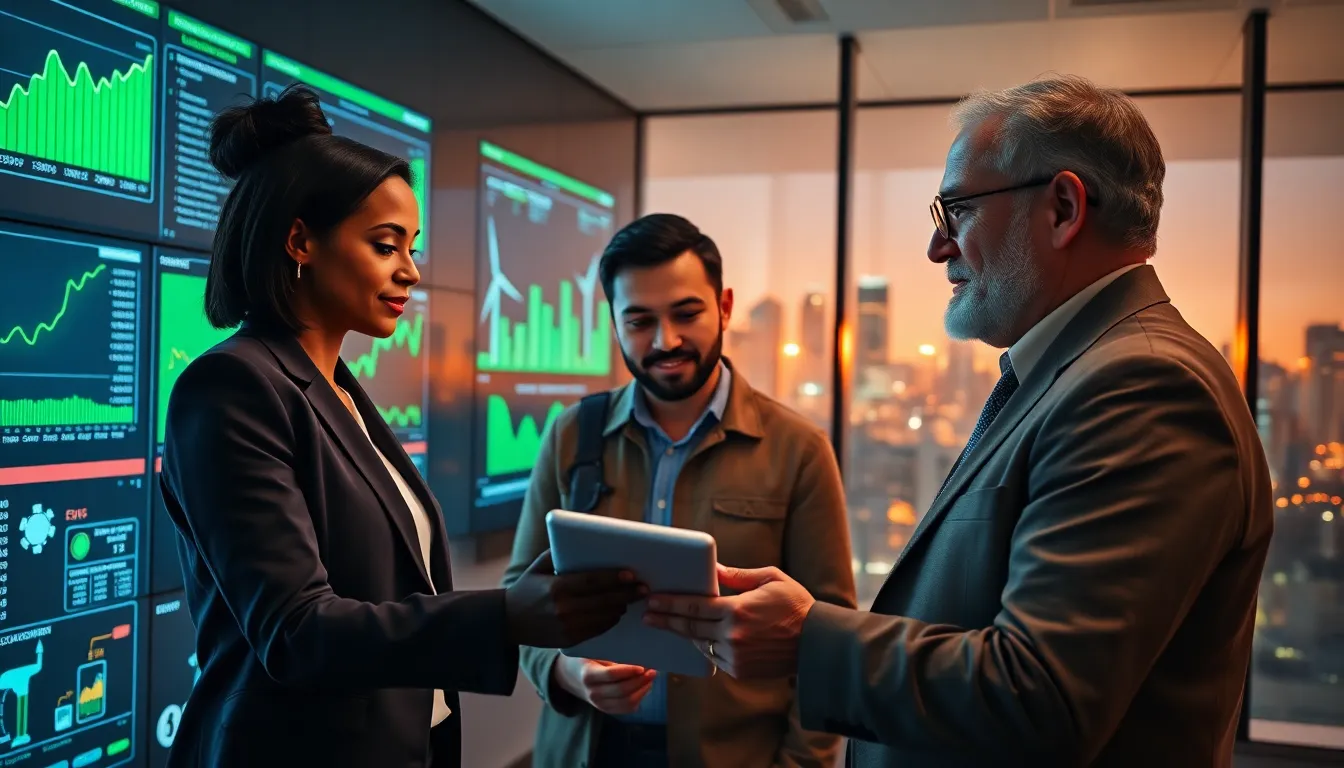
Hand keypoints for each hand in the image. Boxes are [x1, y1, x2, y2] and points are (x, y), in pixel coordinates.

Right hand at [504, 549, 644, 647]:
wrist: (508, 622)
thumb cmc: (526, 588)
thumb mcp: (538, 566)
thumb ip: (558, 553)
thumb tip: (582, 540)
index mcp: (556, 587)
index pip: (593, 581)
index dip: (614, 578)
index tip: (631, 574)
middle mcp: (563, 608)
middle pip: (604, 600)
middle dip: (627, 594)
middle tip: (644, 588)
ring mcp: (567, 627)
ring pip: (604, 617)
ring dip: (621, 607)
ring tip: (633, 598)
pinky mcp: (570, 640)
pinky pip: (597, 630)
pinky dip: (610, 620)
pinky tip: (617, 611)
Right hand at [553, 655, 656, 714]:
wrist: (570, 677)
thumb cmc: (584, 659)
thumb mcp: (592, 652)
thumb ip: (611, 656)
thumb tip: (636, 657)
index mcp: (588, 675)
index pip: (611, 675)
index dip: (629, 671)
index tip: (642, 666)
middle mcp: (593, 693)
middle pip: (622, 691)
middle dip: (640, 682)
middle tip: (652, 671)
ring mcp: (599, 704)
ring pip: (626, 703)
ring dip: (642, 691)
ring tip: (650, 679)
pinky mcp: (606, 710)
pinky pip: (626, 709)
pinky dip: (639, 699)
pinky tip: (644, 688)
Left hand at [643, 564, 814, 679]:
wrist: (817, 643)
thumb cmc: (796, 605)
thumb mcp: (770, 579)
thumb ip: (738, 576)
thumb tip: (714, 568)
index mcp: (737, 610)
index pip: (694, 607)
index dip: (671, 604)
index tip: (653, 601)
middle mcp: (732, 636)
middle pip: (690, 627)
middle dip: (666, 620)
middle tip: (647, 615)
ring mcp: (735, 657)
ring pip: (700, 644)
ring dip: (685, 634)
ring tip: (669, 624)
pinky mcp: (740, 671)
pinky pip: (714, 658)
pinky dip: (706, 647)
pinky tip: (699, 638)